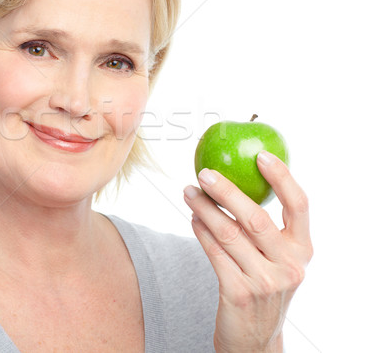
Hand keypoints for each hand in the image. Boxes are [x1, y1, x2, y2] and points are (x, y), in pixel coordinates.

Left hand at [183, 150, 312, 352]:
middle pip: (255, 217)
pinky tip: (192, 218)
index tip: (261, 155)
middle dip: (226, 191)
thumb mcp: (278, 261)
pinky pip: (214, 252)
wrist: (255, 340)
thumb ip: (267, 229)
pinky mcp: (238, 293)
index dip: (282, 177)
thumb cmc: (264, 287)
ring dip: (204, 208)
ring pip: (228, 233)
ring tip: (189, 192)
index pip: (299, 206)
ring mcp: (265, 281)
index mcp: (302, 251)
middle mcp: (289, 265)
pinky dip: (200, 231)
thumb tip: (238, 180)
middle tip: (204, 173)